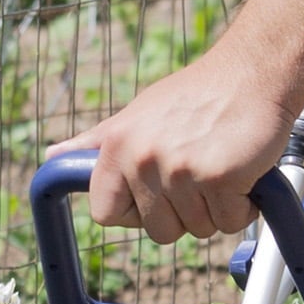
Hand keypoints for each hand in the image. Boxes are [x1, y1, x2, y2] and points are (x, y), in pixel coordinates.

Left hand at [60, 50, 300, 244]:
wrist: (252, 73)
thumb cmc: (196, 95)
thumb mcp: (136, 114)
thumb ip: (96, 142)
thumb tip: (51, 158)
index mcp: (115, 146)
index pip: (105, 213)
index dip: (134, 212)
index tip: (155, 194)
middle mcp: (142, 158)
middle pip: (158, 231)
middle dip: (184, 212)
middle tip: (199, 172)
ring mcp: (180, 169)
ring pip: (198, 229)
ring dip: (217, 207)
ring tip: (221, 165)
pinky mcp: (219, 176)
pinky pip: (229, 222)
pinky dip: (243, 206)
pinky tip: (242, 171)